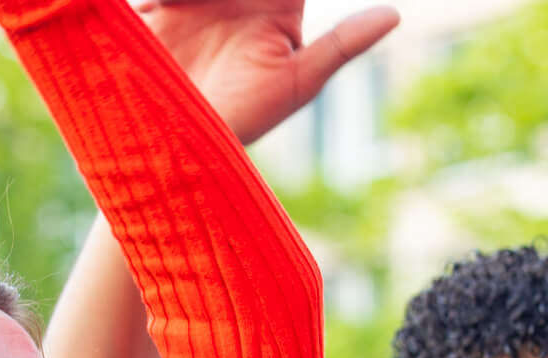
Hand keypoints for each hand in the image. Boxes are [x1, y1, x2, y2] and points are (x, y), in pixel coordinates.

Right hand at [134, 0, 399, 144]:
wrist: (174, 153)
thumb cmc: (243, 124)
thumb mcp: (296, 82)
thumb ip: (342, 43)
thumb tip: (395, 13)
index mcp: (276, 9)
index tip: (272, 0)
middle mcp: (237, 1)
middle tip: (227, 0)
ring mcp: (194, 4)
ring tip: (187, 3)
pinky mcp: (151, 12)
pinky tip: (162, 4)